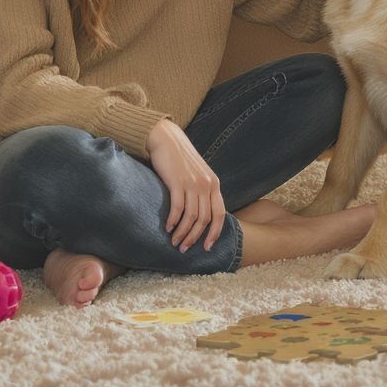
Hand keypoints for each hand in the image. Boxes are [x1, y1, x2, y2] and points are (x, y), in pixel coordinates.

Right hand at [145, 118, 226, 252]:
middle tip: (184, 249)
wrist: (166, 138)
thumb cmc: (180, 158)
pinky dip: (173, 222)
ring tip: (174, 242)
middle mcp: (206, 185)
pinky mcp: (177, 182)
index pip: (219, 215)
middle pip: (204, 219)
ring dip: (182, 233)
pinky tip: (167, 228)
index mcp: (214, 184)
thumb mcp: (198, 173)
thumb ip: (202, 190)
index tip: (206, 247)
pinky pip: (177, 209)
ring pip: (191, 217)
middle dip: (195, 238)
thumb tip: (201, 214)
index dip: (214, 233)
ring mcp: (193, 183)